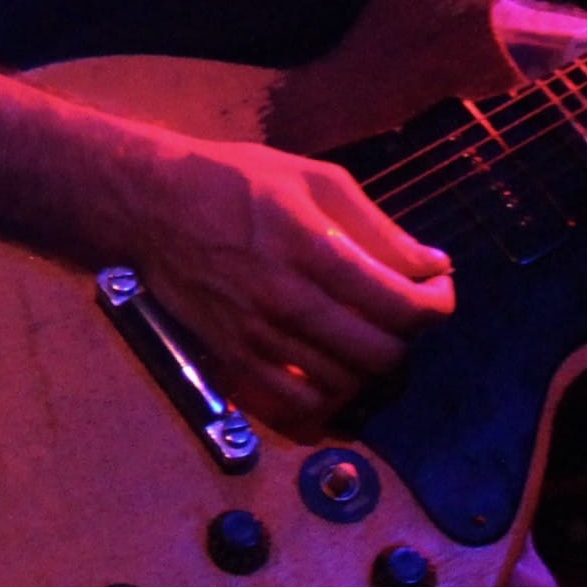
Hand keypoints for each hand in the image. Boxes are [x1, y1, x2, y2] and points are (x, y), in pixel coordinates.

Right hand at [114, 134, 456, 439]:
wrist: (150, 206)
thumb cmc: (235, 181)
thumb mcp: (314, 179)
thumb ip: (378, 228)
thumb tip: (432, 266)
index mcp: (313, 249)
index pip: (402, 306)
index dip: (436, 304)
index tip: (434, 287)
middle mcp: (287, 301)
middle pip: (381, 354)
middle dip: (407, 338)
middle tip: (399, 312)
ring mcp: (258, 337)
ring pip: (346, 384)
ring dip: (369, 367)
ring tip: (364, 336)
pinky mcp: (234, 359)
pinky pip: (297, 406)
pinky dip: (326, 401)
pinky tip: (331, 372)